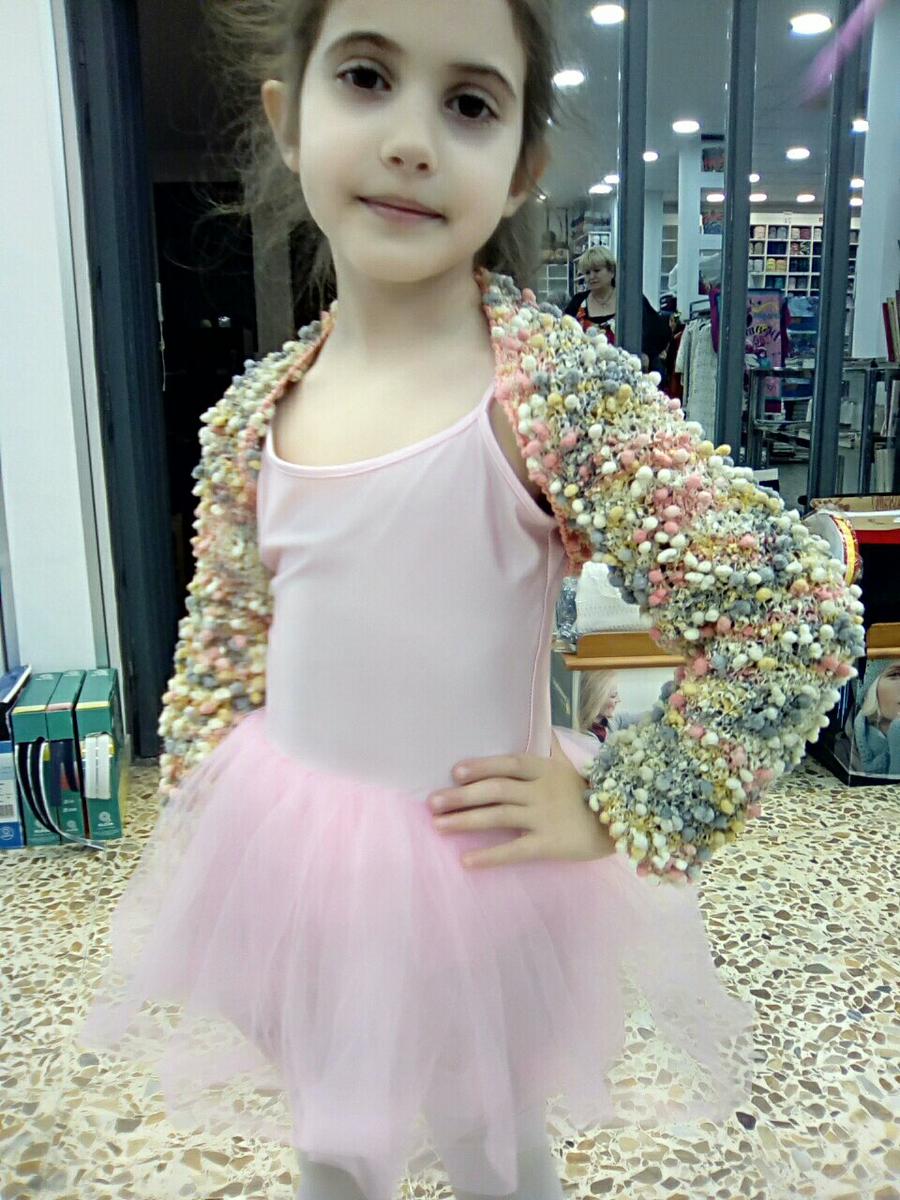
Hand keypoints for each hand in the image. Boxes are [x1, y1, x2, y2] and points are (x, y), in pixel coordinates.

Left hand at [428, 731, 616, 868]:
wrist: (621, 824)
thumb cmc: (589, 795)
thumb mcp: (569, 765)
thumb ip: (549, 748)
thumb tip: (540, 726)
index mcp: (545, 769)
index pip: (508, 763)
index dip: (481, 766)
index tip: (455, 772)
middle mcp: (542, 790)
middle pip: (496, 790)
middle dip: (461, 796)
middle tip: (432, 803)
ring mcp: (545, 817)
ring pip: (499, 816)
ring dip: (465, 820)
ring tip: (438, 825)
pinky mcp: (550, 844)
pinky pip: (515, 850)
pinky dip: (489, 856)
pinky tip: (466, 861)